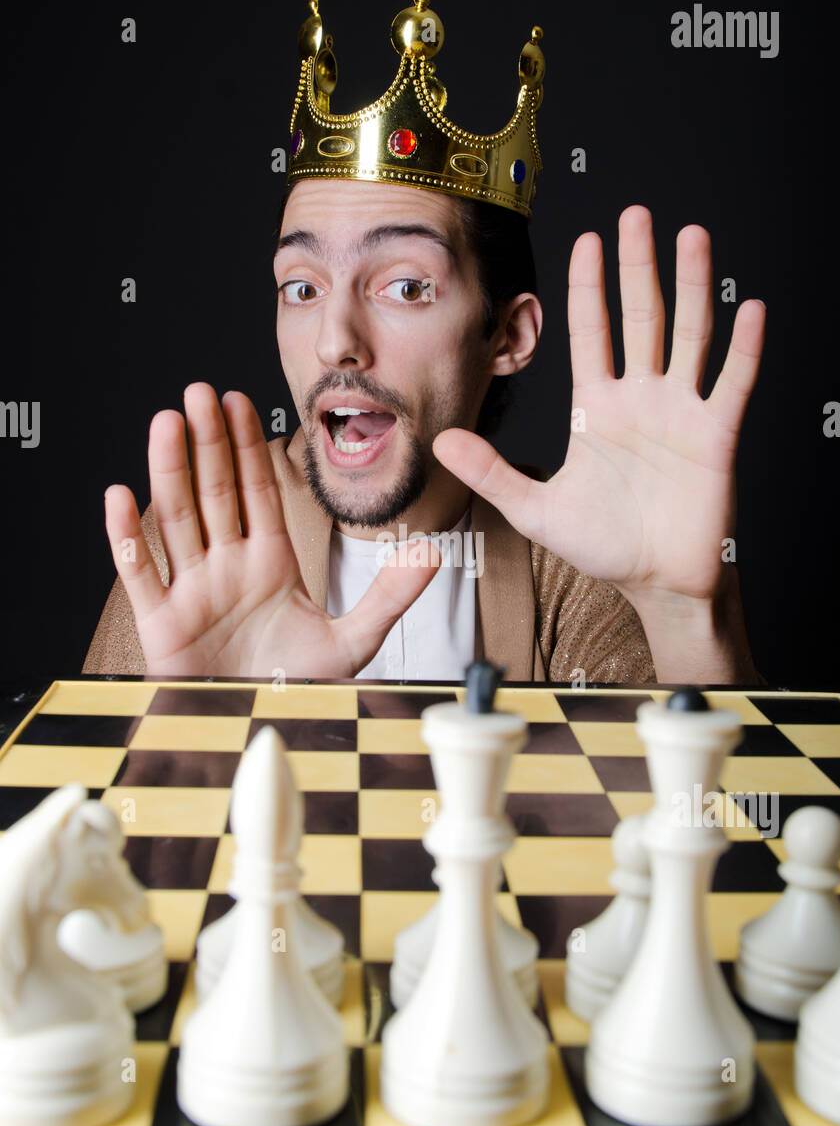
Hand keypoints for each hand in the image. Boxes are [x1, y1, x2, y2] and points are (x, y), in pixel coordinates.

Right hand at [104, 384, 438, 676]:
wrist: (264, 733)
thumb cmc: (299, 689)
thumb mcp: (354, 641)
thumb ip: (390, 595)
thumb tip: (432, 551)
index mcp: (270, 563)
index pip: (256, 491)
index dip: (247, 446)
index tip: (240, 401)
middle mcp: (228, 568)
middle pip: (214, 492)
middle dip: (207, 442)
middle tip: (199, 392)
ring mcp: (193, 592)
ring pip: (177, 519)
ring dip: (170, 471)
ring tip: (166, 422)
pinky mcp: (163, 624)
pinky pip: (141, 573)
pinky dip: (127, 537)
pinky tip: (120, 496)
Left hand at [433, 206, 763, 612]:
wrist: (655, 582)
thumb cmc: (603, 545)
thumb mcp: (536, 509)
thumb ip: (491, 473)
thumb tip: (441, 442)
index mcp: (597, 407)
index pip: (592, 332)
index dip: (590, 287)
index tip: (588, 239)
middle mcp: (640, 398)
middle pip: (642, 317)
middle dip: (639, 266)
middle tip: (637, 215)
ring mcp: (681, 412)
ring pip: (689, 335)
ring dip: (693, 286)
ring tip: (692, 237)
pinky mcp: (716, 436)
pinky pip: (733, 383)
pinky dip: (744, 348)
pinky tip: (749, 309)